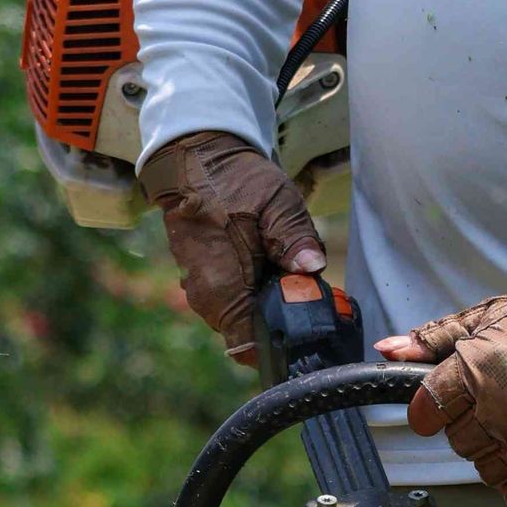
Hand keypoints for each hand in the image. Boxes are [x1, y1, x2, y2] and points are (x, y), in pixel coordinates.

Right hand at [141, 132, 324, 362]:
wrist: (193, 159)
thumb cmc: (233, 179)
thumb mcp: (275, 202)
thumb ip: (295, 238)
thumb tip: (313, 268)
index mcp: (221, 287)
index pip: (250, 347)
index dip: (281, 343)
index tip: (307, 328)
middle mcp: (207, 299)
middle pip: (252, 334)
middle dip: (280, 320)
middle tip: (307, 293)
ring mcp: (202, 292)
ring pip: (244, 319)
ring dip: (268, 305)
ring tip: (287, 273)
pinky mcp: (204, 283)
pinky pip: (235, 303)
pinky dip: (255, 293)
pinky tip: (269, 267)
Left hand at [378, 294, 506, 506]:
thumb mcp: (488, 319)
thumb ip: (434, 338)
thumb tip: (386, 350)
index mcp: (484, 367)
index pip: (425, 411)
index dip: (433, 409)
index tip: (449, 401)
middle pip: (456, 443)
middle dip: (473, 425)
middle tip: (504, 402)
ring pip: (484, 470)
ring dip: (499, 452)